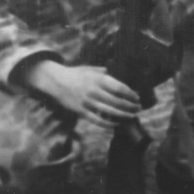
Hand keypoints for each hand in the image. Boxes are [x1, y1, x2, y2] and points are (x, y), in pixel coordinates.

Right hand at [23, 62, 140, 128]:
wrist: (55, 81)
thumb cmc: (75, 74)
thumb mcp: (90, 69)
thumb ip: (102, 71)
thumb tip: (112, 72)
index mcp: (99, 79)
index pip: (120, 88)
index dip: (131, 94)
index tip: (137, 98)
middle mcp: (94, 90)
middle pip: (117, 101)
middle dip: (130, 105)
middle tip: (138, 108)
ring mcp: (87, 102)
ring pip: (109, 111)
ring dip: (123, 115)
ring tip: (132, 116)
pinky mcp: (80, 111)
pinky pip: (97, 120)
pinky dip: (108, 123)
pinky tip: (116, 124)